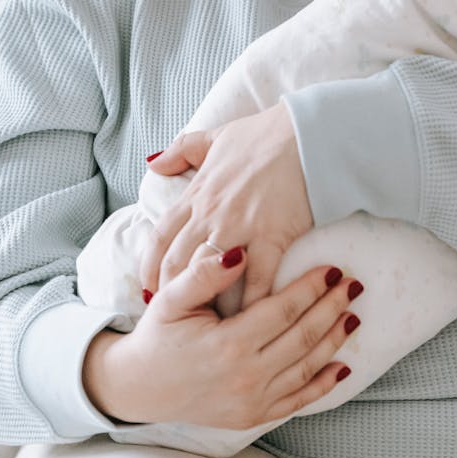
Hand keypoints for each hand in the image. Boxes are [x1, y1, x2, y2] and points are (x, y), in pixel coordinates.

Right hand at [83, 243, 360, 428]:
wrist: (140, 386)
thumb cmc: (159, 335)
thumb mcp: (171, 298)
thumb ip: (203, 274)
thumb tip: (237, 252)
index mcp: (227, 344)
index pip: (283, 310)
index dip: (311, 288)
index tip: (332, 267)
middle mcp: (244, 376)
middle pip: (302, 338)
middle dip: (332, 308)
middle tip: (354, 284)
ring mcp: (251, 401)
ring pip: (306, 368)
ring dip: (334, 341)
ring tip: (354, 314)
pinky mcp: (252, 416)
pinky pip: (297, 401)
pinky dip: (323, 384)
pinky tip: (343, 366)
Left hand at [141, 103, 312, 307]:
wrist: (308, 136)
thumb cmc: (265, 135)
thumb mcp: (217, 136)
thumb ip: (183, 150)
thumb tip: (154, 161)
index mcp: (198, 193)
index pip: (160, 236)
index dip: (149, 266)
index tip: (149, 286)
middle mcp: (211, 214)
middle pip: (177, 262)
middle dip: (168, 290)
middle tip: (172, 311)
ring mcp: (240, 228)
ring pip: (208, 275)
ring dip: (203, 301)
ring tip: (203, 322)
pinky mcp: (272, 237)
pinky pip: (256, 281)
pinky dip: (250, 304)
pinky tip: (247, 320)